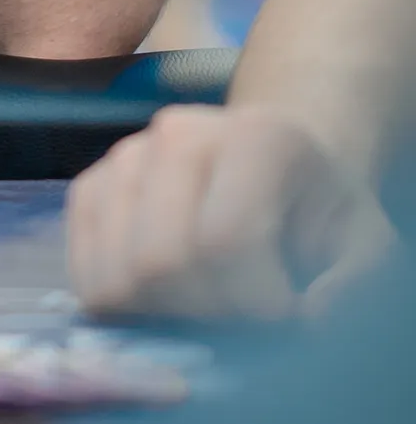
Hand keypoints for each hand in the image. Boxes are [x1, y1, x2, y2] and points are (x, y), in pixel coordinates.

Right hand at [67, 103, 398, 319]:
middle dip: (205, 314)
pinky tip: (166, 296)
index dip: (256, 302)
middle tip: (241, 314)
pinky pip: (84, 272)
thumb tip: (304, 316)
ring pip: (117, 274)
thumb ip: (352, 284)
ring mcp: (124, 155)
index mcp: (255, 136)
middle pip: (160, 260)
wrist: (272, 168)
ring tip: (206, 301)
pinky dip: (121, 305)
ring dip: (163, 315)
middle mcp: (178, 131)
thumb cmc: (317, 211)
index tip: (287, 312)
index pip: (225, 239)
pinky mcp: (88, 186)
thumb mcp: (364, 244)